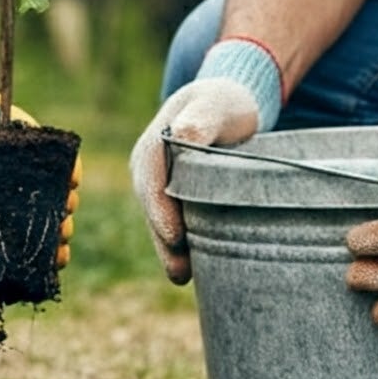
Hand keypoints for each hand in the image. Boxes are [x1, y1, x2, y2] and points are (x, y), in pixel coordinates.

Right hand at [131, 78, 263, 285]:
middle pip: (152, 209)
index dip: (160, 212)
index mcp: (152, 146)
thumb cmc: (223, 101)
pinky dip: (181, 243)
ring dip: (169, 249)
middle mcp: (149, 169)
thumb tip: (179, 137)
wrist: (228, 102)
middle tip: (180, 272)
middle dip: (163, 242)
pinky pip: (173, 221)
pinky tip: (196, 266)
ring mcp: (160, 185)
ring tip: (184, 276)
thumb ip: (198, 121)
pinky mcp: (175, 196)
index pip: (150, 183)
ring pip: (161, 220)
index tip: (175, 237)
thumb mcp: (213, 106)